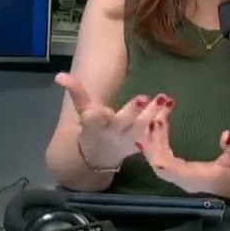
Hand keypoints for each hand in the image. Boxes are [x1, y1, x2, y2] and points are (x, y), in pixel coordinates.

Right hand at [54, 72, 172, 169]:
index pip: (99, 118)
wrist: (100, 154)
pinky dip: (163, 120)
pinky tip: (170, 106)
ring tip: (165, 98)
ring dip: (155, 113)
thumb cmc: (92, 127)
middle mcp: (112, 133)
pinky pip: (153, 133)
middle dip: (134, 111)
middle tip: (146, 98)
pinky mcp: (141, 145)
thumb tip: (59, 75)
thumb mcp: (82, 110)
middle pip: (124, 123)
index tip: (108, 104)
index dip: (103, 112)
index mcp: (96, 125)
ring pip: (142, 127)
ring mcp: (128, 141)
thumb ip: (76, 91)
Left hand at [139, 117, 229, 197]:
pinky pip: (159, 155)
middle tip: (157, 111)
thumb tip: (226, 135)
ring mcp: (177, 175)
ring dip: (152, 135)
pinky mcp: (177, 170)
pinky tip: (157, 123)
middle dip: (152, 135)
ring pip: (155, 156)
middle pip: (155, 159)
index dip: (157, 145)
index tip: (157, 122)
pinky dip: (155, 138)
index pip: (166, 165)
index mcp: (193, 178)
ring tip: (158, 112)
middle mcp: (180, 179)